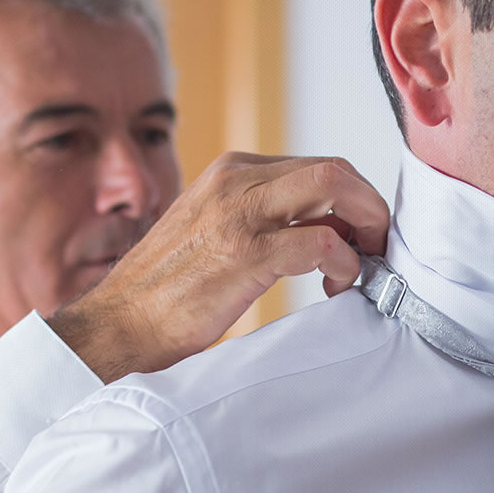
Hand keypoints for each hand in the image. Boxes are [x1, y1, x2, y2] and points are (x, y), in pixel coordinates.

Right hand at [47, 153, 389, 382]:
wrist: (117, 325)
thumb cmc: (167, 292)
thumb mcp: (214, 232)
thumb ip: (260, 219)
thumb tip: (325, 230)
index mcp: (230, 172)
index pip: (316, 167)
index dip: (352, 201)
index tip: (360, 238)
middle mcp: (235, 180)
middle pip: (335, 169)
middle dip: (370, 208)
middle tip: (376, 249)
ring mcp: (239, 213)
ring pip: (335, 187)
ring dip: (365, 227)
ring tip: (360, 267)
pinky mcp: (245, 254)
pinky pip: (321, 241)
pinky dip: (344, 262)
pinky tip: (335, 286)